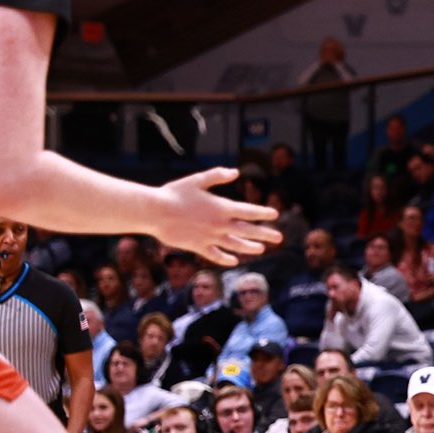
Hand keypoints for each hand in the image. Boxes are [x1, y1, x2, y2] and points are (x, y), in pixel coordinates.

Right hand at [153, 168, 281, 267]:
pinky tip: (234, 261)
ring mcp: (210, 237)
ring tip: (262, 250)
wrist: (154, 211)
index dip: (263, 213)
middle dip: (265, 234)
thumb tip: (235, 172)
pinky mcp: (198, 247)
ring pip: (235, 244)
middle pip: (248, 230)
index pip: (249, 211)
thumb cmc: (173, 193)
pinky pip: (215, 255)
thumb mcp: (196, 180)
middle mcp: (219, 224)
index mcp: (221, 207)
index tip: (275, 214)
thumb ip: (217, 176)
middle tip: (279, 238)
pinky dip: (226, 258)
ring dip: (250, 247)